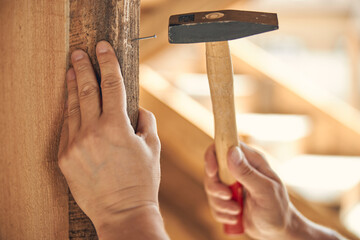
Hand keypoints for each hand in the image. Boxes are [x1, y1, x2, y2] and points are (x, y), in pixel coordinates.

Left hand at [58, 41, 160, 232]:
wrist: (122, 212)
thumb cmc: (141, 181)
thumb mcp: (153, 147)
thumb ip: (146, 122)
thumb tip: (137, 109)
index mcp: (116, 127)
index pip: (112, 85)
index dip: (108, 63)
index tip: (103, 47)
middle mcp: (92, 132)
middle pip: (86, 90)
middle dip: (83, 67)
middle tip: (79, 52)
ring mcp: (75, 145)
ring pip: (72, 107)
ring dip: (72, 87)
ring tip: (71, 71)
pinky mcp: (65, 158)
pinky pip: (67, 128)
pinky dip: (70, 113)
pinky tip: (71, 103)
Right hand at [204, 143, 341, 239]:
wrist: (278, 230)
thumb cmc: (277, 208)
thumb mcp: (264, 190)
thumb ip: (247, 172)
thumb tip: (231, 152)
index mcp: (249, 160)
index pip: (223, 146)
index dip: (212, 156)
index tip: (212, 171)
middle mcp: (238, 169)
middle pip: (211, 170)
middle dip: (216, 187)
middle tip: (228, 197)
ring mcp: (230, 184)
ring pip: (210, 188)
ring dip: (220, 204)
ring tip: (237, 211)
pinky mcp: (226, 199)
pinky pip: (213, 204)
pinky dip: (222, 213)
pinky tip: (236, 217)